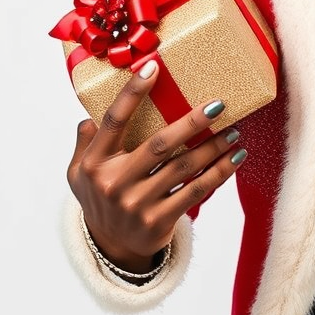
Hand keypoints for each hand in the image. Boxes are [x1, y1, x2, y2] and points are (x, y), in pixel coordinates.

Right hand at [66, 59, 246, 272]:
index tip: (153, 67)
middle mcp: (114, 183)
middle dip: (192, 122)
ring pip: (184, 168)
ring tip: (235, 131)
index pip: (114, 121)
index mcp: (94, 163)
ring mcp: (136, 205)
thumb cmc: (101, 198)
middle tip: (218, 105)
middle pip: (159, 145)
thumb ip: (85, 142)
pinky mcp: (158, 222)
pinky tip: (235, 158)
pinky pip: (196, 192)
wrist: (112, 248)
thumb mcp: (79, 173)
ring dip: (214, 148)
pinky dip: (219, 173)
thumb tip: (90, 115)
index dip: (132, 93)